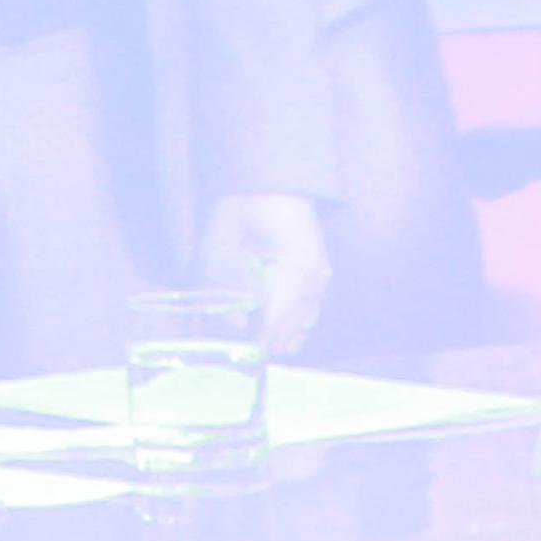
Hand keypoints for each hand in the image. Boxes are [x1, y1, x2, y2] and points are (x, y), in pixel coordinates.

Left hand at [197, 192, 331, 355]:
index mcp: (297, 273)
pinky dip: (281, 328)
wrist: (268, 183)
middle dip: (253, 347)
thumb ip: (223, 289)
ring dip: (267, 339)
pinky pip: (303, 321)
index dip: (246, 350)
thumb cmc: (241, 209)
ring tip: (237, 334)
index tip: (223, 358)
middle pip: (284, 338)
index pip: (272, 331)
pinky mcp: (318, 283)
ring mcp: (321, 284)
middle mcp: (316, 284)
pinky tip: (258, 323)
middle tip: (223, 349)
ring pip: (296, 334)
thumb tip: (232, 331)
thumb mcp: (219, 246)